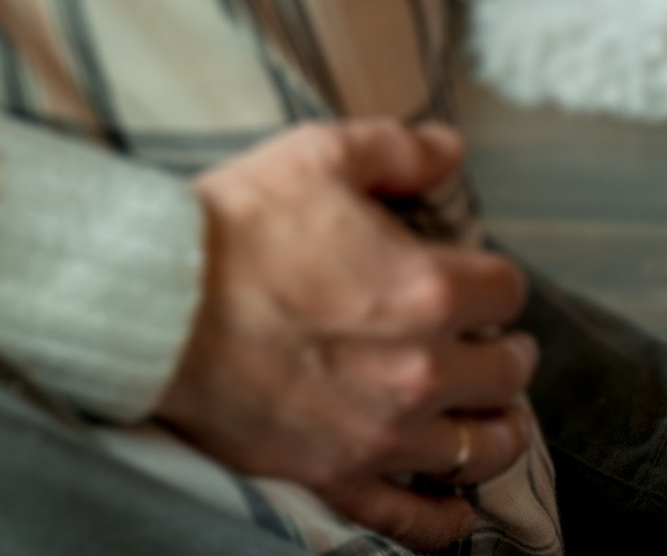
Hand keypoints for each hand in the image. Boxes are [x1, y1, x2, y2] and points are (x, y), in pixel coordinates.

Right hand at [158, 120, 537, 551]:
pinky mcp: (341, 476)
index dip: (495, 277)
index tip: (480, 276)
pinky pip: (417, 522)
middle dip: (506, 352)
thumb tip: (451, 150)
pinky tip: (458, 507)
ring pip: (480, 450)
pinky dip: (447, 520)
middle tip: (496, 344)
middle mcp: (422, 371)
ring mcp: (384, 434)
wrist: (160, 302)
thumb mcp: (317, 154)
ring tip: (499, 420)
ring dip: (499, 431)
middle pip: (505, 374)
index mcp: (427, 289)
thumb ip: (396, 149)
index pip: (504, 290)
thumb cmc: (237, 223)